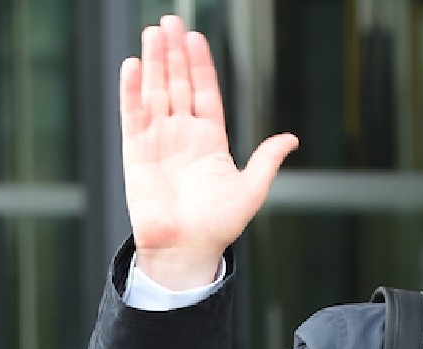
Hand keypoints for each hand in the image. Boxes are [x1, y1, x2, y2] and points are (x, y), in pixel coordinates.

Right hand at [121, 14, 298, 288]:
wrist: (187, 250)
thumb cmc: (219, 226)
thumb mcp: (251, 190)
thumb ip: (266, 160)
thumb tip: (291, 138)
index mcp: (210, 140)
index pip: (205, 93)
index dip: (200, 66)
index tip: (196, 38)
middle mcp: (182, 135)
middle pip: (177, 84)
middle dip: (174, 53)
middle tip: (170, 21)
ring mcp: (158, 141)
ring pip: (155, 92)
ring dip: (154, 62)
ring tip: (153, 33)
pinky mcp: (136, 152)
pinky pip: (133, 115)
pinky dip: (132, 91)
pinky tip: (133, 65)